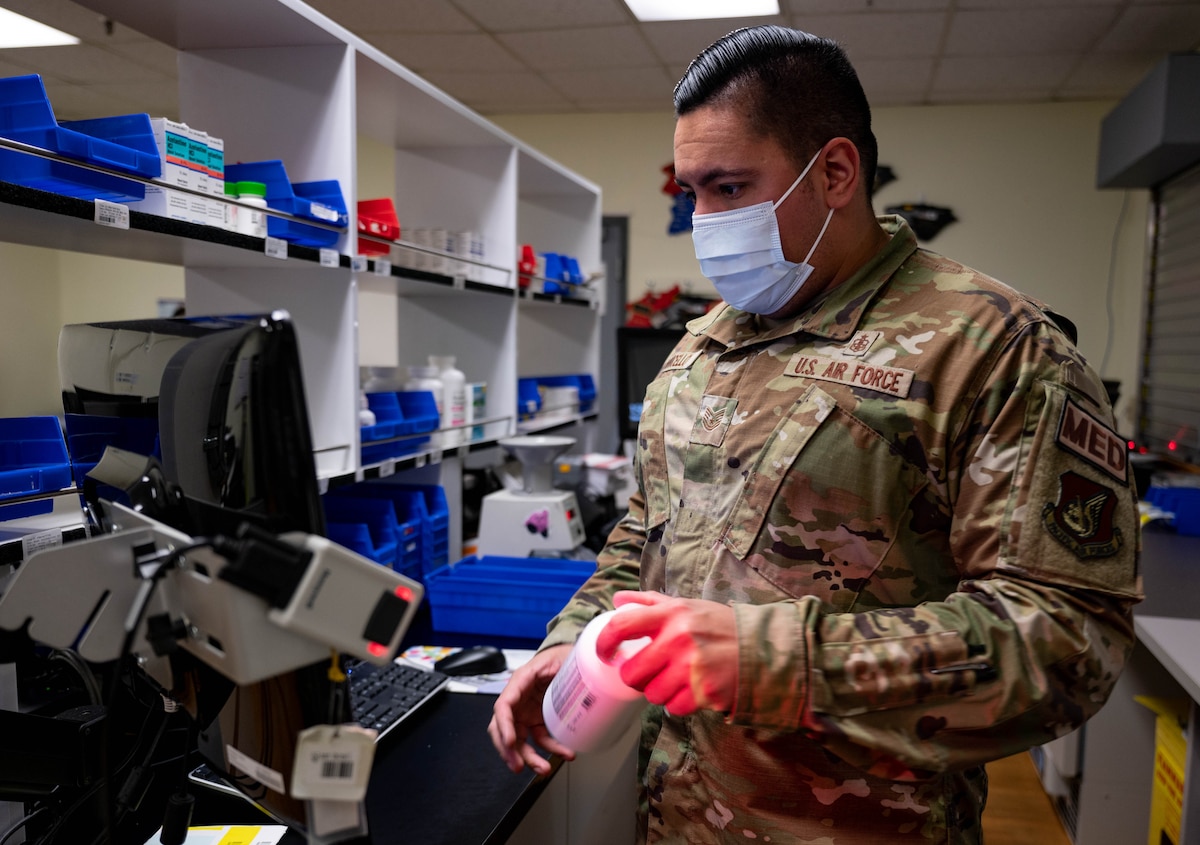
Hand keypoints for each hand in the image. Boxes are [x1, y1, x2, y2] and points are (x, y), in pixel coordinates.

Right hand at [488, 643, 576, 774]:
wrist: (567, 657)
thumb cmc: (559, 655)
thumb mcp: (557, 658)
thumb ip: (555, 668)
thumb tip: (563, 678)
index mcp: (520, 682)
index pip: (503, 707)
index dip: (504, 726)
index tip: (510, 742)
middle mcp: (519, 700)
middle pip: (503, 729)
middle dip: (508, 750)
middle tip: (518, 765)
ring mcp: (527, 712)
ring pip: (519, 741)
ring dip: (528, 757)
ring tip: (544, 769)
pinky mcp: (537, 721)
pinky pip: (539, 740)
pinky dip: (551, 750)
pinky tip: (565, 753)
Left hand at [596, 591, 737, 716]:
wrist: (763, 647)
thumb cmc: (720, 626)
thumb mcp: (688, 606)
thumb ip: (650, 602)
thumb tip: (617, 600)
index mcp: (672, 614)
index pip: (623, 625)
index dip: (605, 642)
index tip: (604, 653)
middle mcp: (680, 638)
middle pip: (633, 672)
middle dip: (638, 677)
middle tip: (650, 672)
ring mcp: (693, 667)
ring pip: (652, 694)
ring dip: (660, 691)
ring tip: (677, 679)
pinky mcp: (705, 691)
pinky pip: (674, 708)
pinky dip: (680, 703)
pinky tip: (692, 690)